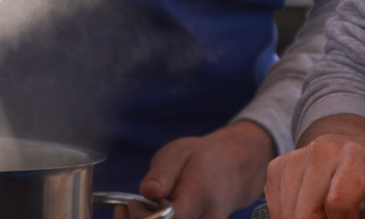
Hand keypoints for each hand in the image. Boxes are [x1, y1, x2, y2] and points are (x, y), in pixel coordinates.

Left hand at [135, 121, 275, 218]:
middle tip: (130, 205)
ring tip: (138, 208)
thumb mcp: (178, 153)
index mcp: (201, 194)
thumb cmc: (202, 159)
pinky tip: (148, 216)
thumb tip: (147, 192)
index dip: (145, 217)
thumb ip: (162, 173)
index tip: (134, 203)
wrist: (234, 170)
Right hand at [264, 114, 364, 218]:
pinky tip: (308, 213)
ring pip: (288, 215)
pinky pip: (276, 209)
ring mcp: (295, 158)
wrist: (346, 145)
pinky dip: (289, 218)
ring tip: (325, 217)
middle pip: (306, 215)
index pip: (338, 203)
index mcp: (355, 156)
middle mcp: (321, 152)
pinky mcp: (277, 166)